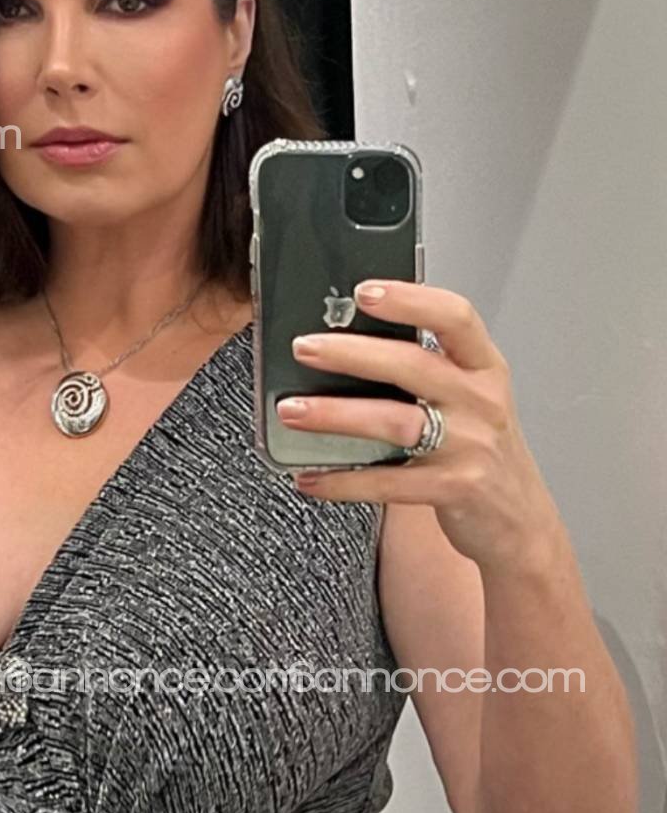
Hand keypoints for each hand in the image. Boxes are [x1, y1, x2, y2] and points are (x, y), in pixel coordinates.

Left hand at [276, 279, 558, 569]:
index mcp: (483, 368)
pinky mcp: (454, 489)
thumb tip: (347, 345)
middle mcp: (480, 402)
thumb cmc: (483, 451)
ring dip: (337, 415)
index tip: (363, 292)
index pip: (455, 317)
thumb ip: (428, 371)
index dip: (410, 300)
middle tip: (305, 348)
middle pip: (413, 366)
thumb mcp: (471, 399)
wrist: (520, 520)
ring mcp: (470, 447)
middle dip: (352, 354)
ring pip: (395, 422)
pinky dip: (344, 481)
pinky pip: (389, 483)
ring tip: (292, 411)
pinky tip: (310, 477)